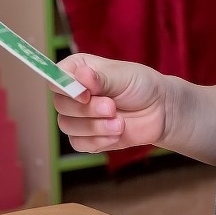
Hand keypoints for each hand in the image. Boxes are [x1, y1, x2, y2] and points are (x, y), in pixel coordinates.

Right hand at [53, 54, 169, 151]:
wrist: (160, 111)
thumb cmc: (141, 86)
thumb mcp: (123, 76)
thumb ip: (100, 78)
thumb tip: (80, 75)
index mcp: (78, 70)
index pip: (55, 77)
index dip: (65, 88)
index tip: (86, 94)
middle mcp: (74, 93)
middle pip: (60, 105)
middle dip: (87, 110)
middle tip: (112, 108)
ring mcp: (79, 116)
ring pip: (67, 126)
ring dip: (95, 127)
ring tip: (120, 123)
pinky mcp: (86, 137)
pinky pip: (78, 144)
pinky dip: (98, 140)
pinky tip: (116, 134)